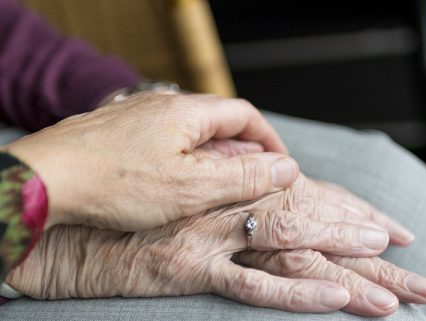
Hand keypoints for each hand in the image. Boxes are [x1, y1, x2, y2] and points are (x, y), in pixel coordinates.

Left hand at [1, 93, 297, 230]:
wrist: (45, 180)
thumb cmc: (114, 181)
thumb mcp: (191, 186)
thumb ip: (242, 175)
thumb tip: (285, 168)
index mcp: (187, 111)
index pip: (245, 115)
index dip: (268, 139)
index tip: (280, 164)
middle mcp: (164, 105)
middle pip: (219, 123)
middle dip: (242, 151)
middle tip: (251, 182)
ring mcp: (140, 116)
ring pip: (191, 133)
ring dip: (213, 157)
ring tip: (217, 187)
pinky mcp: (120, 132)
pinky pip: (165, 141)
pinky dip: (183, 159)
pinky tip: (176, 182)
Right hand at [6, 142, 425, 316]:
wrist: (78, 226)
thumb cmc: (135, 209)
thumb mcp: (187, 195)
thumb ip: (228, 192)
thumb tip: (269, 188)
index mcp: (230, 184)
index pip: (303, 193)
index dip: (347, 207)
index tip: (385, 224)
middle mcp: (226, 203)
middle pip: (307, 217)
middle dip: (360, 234)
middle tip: (404, 249)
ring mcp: (211, 235)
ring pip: (290, 245)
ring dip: (343, 261)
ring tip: (392, 285)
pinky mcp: (190, 267)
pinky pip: (251, 282)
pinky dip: (297, 292)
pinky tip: (336, 299)